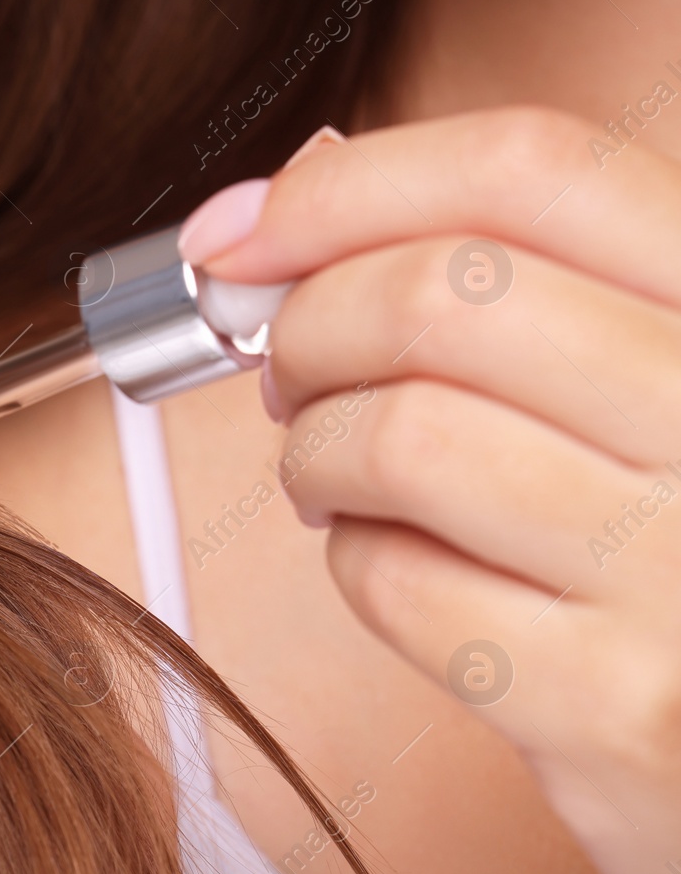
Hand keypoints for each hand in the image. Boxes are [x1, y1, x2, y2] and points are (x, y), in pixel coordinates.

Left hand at [191, 107, 680, 873]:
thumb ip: (514, 271)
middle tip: (287, 371)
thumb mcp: (648, 364)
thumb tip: (279, 203)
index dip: (344, 188)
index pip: (528, 169)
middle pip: (438, 295)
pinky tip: (391, 558)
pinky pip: (398, 583)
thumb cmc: (671, 527)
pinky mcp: (614, 703)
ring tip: (333, 471)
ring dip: (314, 449)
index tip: (237, 233)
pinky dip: (353, 559)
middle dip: (307, 327)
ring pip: (398, 437)